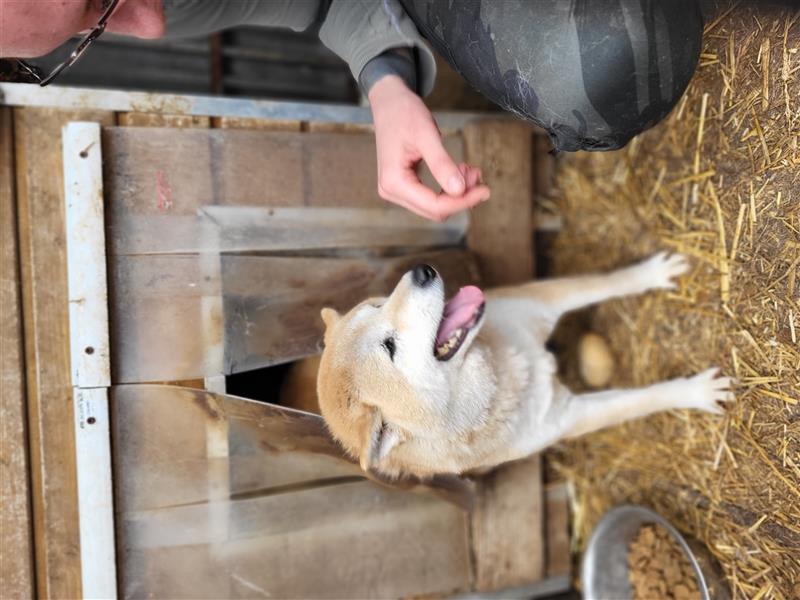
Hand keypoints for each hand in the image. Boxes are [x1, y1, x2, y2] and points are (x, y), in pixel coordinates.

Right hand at [368, 75, 489, 221]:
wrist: (390, 103)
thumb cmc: (403, 113)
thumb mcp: (426, 135)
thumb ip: (442, 164)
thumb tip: (459, 190)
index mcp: (394, 182)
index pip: (434, 206)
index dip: (463, 201)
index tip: (485, 190)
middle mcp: (391, 191)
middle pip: (435, 210)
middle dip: (460, 196)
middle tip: (476, 173)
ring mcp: (396, 190)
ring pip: (435, 206)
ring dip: (456, 192)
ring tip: (468, 168)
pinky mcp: (404, 186)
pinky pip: (431, 197)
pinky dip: (448, 188)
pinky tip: (458, 170)